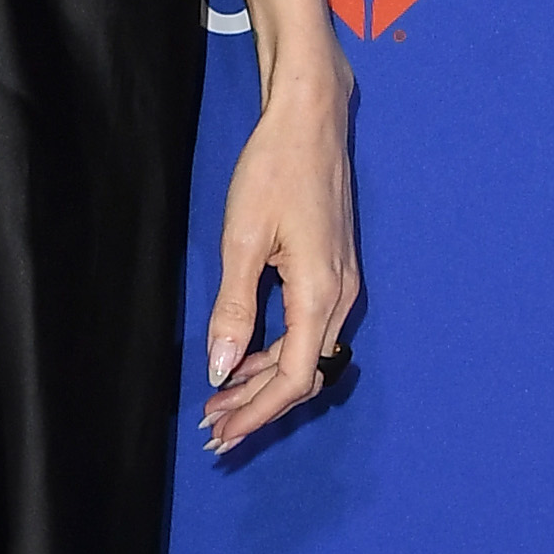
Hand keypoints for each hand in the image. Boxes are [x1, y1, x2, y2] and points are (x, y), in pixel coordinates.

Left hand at [201, 71, 356, 456]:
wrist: (310, 120)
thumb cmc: (274, 169)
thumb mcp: (242, 239)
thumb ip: (234, 307)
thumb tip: (223, 367)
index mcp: (321, 293)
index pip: (293, 378)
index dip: (257, 412)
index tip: (221, 433)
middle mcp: (341, 297)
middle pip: (302, 375)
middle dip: (257, 406)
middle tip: (212, 430)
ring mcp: (341, 285)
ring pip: (305, 356)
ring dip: (264, 384)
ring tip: (220, 402)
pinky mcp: (333, 273)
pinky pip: (308, 332)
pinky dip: (276, 355)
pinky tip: (245, 360)